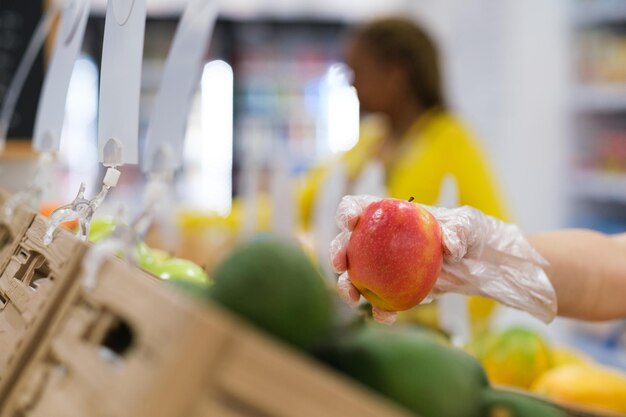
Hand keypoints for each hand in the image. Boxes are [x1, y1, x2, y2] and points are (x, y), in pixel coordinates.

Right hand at [330, 195, 556, 323]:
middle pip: (350, 244)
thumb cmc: (474, 233)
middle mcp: (383, 241)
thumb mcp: (469, 225)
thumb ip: (458, 229)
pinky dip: (380, 310)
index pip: (362, 208)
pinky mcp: (398, 291)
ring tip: (353, 298)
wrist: (485, 265)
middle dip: (338, 253)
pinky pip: (381, 301)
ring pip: (357, 276)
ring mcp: (387, 267)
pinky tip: (386, 317)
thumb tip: (448, 246)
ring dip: (348, 286)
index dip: (348, 212)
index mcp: (392, 216)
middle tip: (340, 264)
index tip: (350, 221)